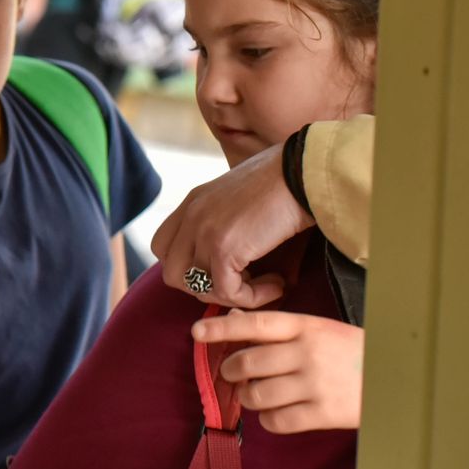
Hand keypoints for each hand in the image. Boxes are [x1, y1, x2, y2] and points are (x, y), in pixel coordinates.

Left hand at [152, 142, 313, 307]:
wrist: (305, 171)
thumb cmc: (289, 181)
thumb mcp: (242, 197)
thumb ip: (227, 219)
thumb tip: (236, 257)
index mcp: (193, 202)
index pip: (163, 246)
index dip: (188, 266)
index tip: (223, 269)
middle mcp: (191, 216)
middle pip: (172, 272)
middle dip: (205, 287)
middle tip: (242, 282)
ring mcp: (203, 232)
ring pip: (196, 288)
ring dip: (231, 296)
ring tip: (265, 283)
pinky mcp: (223, 248)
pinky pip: (227, 292)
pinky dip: (253, 297)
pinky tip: (278, 284)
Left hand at [193, 310, 363, 432]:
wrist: (398, 379)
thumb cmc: (351, 352)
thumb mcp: (319, 330)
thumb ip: (279, 329)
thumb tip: (231, 319)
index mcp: (307, 327)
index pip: (255, 324)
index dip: (222, 327)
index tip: (196, 331)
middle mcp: (308, 353)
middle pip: (247, 363)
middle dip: (230, 371)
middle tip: (232, 374)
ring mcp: (315, 384)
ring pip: (256, 394)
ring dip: (247, 397)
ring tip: (256, 394)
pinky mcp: (323, 413)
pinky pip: (276, 422)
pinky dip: (268, 420)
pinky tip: (276, 413)